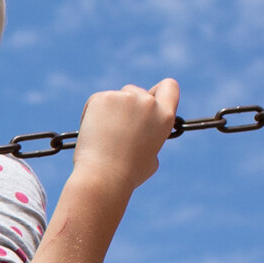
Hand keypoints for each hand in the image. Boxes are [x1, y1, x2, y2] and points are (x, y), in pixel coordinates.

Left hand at [70, 78, 179, 196]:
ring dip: (112, 109)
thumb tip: (142, 130)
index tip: (150, 99)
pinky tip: (93, 131)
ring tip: (105, 135)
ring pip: (117, 96)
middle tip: (119, 128)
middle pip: (138, 91)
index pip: (170, 87)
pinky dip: (94, 112)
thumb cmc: (128, 173)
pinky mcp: (103, 98)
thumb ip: (151, 136)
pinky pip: (99, 100)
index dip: (159, 92)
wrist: (103, 175)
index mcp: (165, 117)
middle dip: (129, 105)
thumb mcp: (152, 156)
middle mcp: (148, 103)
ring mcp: (125, 98)